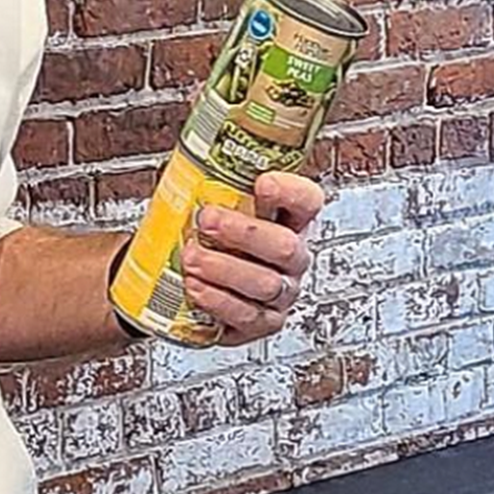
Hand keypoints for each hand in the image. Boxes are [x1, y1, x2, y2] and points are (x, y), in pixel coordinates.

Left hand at [179, 171, 324, 345]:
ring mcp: (282, 292)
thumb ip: (212, 187)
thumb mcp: (214, 207)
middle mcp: (293, 257)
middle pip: (286, 246)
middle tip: (206, 220)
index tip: (263, 183)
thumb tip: (185, 170)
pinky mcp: (264, 322)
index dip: (291, 192)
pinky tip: (196, 287)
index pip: (307, 201)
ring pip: (265, 283)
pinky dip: (217, 300)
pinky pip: (247, 315)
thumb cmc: (208, 239)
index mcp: (289, 221)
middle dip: (243, 232)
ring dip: (223, 269)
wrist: (186, 283)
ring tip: (191, 258)